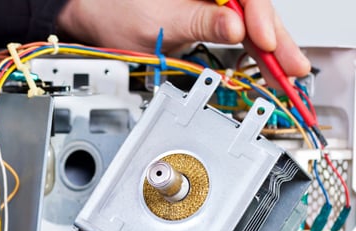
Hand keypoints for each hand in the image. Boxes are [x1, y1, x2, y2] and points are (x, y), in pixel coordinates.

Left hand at [56, 0, 309, 78]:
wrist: (90, 16)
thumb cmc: (113, 12)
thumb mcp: (159, 23)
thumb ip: (200, 24)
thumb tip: (237, 27)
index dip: (262, 19)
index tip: (266, 43)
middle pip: (255, 8)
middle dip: (275, 39)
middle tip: (294, 67)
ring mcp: (209, 1)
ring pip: (250, 19)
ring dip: (268, 46)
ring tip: (286, 70)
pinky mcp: (206, 16)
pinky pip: (237, 28)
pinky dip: (250, 47)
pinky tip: (264, 60)